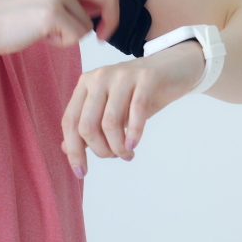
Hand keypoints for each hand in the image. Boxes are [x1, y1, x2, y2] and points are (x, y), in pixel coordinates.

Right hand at [0, 0, 157, 60]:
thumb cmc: (15, 16)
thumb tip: (103, 10)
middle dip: (113, 20)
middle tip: (105, 36)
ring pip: (92, 21)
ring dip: (77, 34)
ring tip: (49, 30)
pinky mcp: (52, 10)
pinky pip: (78, 35)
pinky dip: (64, 43)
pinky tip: (42, 36)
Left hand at [60, 39, 205, 177]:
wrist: (173, 68)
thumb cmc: (140, 92)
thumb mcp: (112, 108)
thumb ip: (89, 125)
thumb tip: (67, 149)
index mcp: (86, 84)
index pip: (70, 121)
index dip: (74, 151)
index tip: (81, 173)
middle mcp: (100, 77)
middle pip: (87, 124)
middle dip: (100, 150)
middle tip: (115, 157)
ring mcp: (123, 75)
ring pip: (110, 122)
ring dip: (117, 147)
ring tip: (127, 153)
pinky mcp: (146, 77)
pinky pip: (136, 111)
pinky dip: (134, 133)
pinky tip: (134, 144)